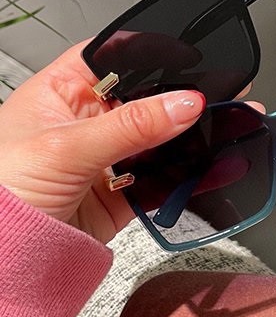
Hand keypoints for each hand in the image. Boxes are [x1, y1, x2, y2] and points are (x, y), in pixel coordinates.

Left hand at [0, 39, 206, 242]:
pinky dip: (187, 176)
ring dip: (187, 140)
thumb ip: (131, 125)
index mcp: (63, 91)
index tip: (189, 60)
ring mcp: (109, 156)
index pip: (115, 57)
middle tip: (206, 103)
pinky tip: (207, 169)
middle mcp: (89, 120)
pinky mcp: (125, 190)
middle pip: (144, 98)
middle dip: (177, 101)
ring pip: (160, 139)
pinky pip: (165, 177)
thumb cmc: (1, 195)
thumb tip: (183, 104)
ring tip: (215, 134)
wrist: (4, 262)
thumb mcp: (66, 148)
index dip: (151, 54)